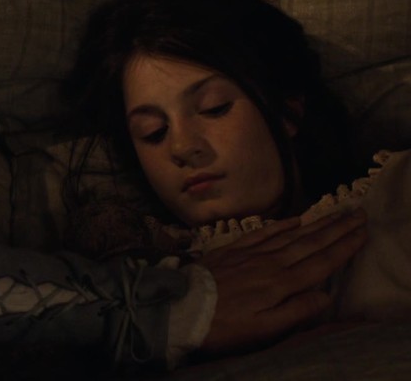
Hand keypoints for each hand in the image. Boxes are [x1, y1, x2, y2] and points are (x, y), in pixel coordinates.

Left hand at [197, 208, 366, 354]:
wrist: (181, 308)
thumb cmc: (224, 326)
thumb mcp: (264, 329)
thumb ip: (296, 311)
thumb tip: (325, 295)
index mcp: (280, 284)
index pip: (320, 263)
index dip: (343, 248)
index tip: (362, 233)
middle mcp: (269, 263)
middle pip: (309, 243)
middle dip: (336, 229)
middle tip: (357, 213)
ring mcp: (249, 253)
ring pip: (289, 235)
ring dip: (315, 224)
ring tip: (335, 214)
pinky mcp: (232, 250)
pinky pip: (262, 232)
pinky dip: (281, 225)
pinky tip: (294, 219)